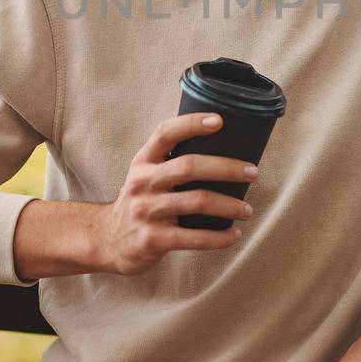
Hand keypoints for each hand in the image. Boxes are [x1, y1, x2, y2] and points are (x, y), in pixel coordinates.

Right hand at [88, 112, 257, 275]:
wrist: (108, 240)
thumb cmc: (141, 202)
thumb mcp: (146, 175)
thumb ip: (172, 161)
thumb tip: (224, 148)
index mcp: (144, 161)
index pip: (165, 133)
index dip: (192, 123)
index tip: (220, 121)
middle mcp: (142, 182)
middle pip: (189, 166)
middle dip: (226, 167)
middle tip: (252, 172)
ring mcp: (146, 211)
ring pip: (197, 201)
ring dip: (229, 205)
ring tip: (247, 209)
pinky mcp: (151, 239)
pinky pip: (194, 238)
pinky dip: (219, 237)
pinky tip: (234, 235)